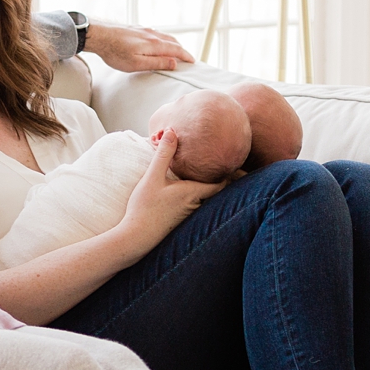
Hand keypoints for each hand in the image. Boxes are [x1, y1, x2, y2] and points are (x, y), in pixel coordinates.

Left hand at [84, 22, 193, 72]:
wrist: (100, 35)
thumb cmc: (115, 52)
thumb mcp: (137, 64)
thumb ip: (157, 63)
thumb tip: (175, 63)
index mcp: (154, 44)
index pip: (176, 50)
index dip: (186, 56)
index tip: (193, 61)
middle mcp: (152, 34)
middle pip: (173, 41)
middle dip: (182, 50)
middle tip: (187, 58)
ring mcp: (145, 30)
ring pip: (165, 36)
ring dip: (173, 44)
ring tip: (176, 51)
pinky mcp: (137, 28)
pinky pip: (156, 33)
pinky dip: (164, 39)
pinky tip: (159, 42)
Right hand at [117, 131, 225, 248]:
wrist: (136, 238)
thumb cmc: (144, 207)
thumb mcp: (153, 177)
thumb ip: (164, 154)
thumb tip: (172, 131)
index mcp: (193, 193)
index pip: (221, 183)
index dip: (230, 173)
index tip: (233, 162)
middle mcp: (195, 205)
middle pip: (214, 192)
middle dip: (220, 180)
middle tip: (231, 170)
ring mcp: (188, 216)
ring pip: (204, 200)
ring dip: (207, 190)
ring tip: (209, 177)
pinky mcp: (179, 222)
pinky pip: (193, 207)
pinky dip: (196, 199)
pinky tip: (187, 194)